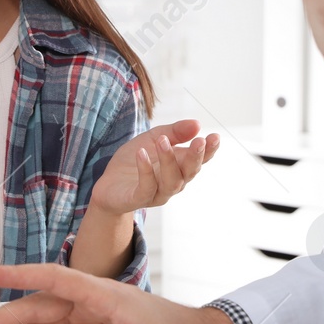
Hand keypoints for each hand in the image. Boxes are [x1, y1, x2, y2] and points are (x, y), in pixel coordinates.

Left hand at [89, 119, 220, 215]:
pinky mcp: (138, 199)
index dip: (209, 150)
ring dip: (169, 161)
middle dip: (196, 157)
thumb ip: (174, 132)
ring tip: (162, 141)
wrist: (108, 184)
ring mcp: (157, 193)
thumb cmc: (134, 160)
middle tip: (199, 141)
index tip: (215, 137)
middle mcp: (173, 182)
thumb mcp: (152, 138)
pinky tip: (141, 153)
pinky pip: (146, 187)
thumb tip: (197, 124)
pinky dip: (146, 171)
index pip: (199, 160)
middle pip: (190, 172)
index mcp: (179, 166)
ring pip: (171, 181)